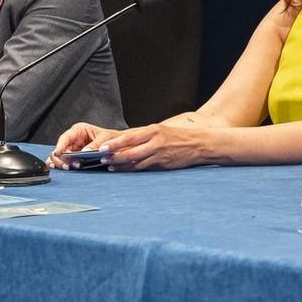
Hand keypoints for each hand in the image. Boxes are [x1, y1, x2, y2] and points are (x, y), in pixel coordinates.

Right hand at [49, 121, 117, 162]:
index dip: (60, 146)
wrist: (117, 144)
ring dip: (62, 163)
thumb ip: (95, 144)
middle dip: (62, 157)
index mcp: (79, 130)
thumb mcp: (105, 138)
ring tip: (68, 168)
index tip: (58, 153)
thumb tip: (85, 152)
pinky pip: (65, 161)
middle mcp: (73, 138)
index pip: (66, 138)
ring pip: (60, 156)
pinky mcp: (74, 157)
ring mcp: (72, 148)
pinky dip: (63, 165)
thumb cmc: (111, 137)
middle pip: (60, 148)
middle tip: (68, 165)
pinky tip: (63, 169)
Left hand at [96, 117, 219, 170]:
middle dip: (114, 156)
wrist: (200, 144)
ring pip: (135, 162)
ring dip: (121, 165)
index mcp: (154, 130)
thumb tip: (124, 144)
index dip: (115, 144)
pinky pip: (144, 169)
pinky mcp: (163, 165)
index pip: (130, 138)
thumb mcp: (161, 131)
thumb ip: (145, 137)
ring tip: (110, 166)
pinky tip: (125, 170)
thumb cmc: (178, 137)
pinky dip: (132, 170)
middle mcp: (156, 142)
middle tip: (102, 159)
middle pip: (130, 152)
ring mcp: (159, 155)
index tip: (103, 147)